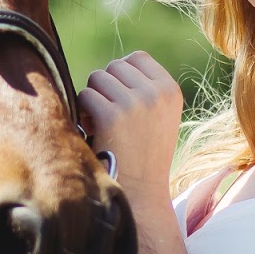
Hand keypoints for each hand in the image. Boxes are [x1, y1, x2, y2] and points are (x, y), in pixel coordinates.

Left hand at [77, 51, 182, 206]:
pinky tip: (93, 132)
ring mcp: (135, 102)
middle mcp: (156, 92)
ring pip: (97, 78)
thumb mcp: (158, 117)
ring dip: (93, 99)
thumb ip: (145, 89)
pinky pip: (86, 95)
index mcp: (171, 90)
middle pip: (114, 66)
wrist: (141, 194)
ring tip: (101, 125)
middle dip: (106, 88)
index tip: (121, 100)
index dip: (122, 76)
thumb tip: (112, 68)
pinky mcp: (112, 115)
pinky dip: (83, 112)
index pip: (137, 58)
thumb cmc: (144, 156)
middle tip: (108, 115)